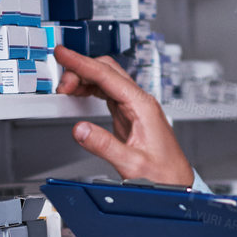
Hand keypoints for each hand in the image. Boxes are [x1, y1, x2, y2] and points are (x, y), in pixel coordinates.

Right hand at [55, 46, 193, 185]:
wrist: (176, 182)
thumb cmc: (163, 174)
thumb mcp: (132, 164)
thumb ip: (104, 146)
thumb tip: (80, 130)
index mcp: (143, 106)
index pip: (107, 75)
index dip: (81, 63)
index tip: (63, 54)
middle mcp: (140, 102)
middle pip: (107, 71)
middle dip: (81, 70)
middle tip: (60, 83)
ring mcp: (135, 107)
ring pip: (106, 80)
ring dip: (84, 80)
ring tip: (65, 90)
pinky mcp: (130, 114)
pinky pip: (107, 93)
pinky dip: (90, 90)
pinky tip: (79, 95)